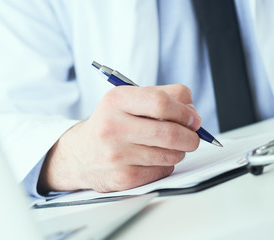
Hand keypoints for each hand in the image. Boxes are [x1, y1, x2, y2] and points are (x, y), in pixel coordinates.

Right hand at [38, 84, 200, 192]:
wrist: (80, 154)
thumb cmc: (112, 123)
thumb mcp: (129, 100)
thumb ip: (163, 96)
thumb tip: (193, 114)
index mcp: (116, 100)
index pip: (161, 103)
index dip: (185, 112)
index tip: (193, 119)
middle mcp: (113, 127)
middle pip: (170, 133)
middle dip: (191, 137)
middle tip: (193, 137)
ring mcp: (116, 154)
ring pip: (170, 155)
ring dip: (179, 151)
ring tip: (169, 146)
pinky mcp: (123, 177)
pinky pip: (162, 171)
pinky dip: (166, 165)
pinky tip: (153, 159)